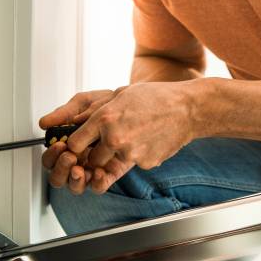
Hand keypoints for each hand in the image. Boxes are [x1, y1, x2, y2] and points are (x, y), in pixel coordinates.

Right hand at [38, 89, 115, 193]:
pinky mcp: (110, 174)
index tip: (59, 145)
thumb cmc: (108, 104)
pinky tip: (98, 172)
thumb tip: (44, 123)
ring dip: (74, 180)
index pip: (50, 159)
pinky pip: (98, 187)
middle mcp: (77, 160)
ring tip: (79, 169)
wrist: (136, 105)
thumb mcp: (85, 104)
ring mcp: (92, 169)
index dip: (51, 156)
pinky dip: (96, 183)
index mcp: (67, 145)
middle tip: (69, 156)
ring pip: (76, 186)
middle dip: (60, 169)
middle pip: (58, 177)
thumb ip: (65, 113)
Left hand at [39, 82, 200, 194]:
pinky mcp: (144, 163)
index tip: (80, 144)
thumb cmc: (154, 98)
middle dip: (95, 154)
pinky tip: (148, 141)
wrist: (186, 109)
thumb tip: (73, 121)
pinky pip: (132, 165)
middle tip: (108, 142)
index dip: (76, 145)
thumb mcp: (120, 94)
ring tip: (132, 137)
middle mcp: (114, 138)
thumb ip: (94, 110)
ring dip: (116, 156)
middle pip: (90, 159)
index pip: (74, 143)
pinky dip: (136, 156)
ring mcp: (130, 153)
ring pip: (111, 164)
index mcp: (105, 118)